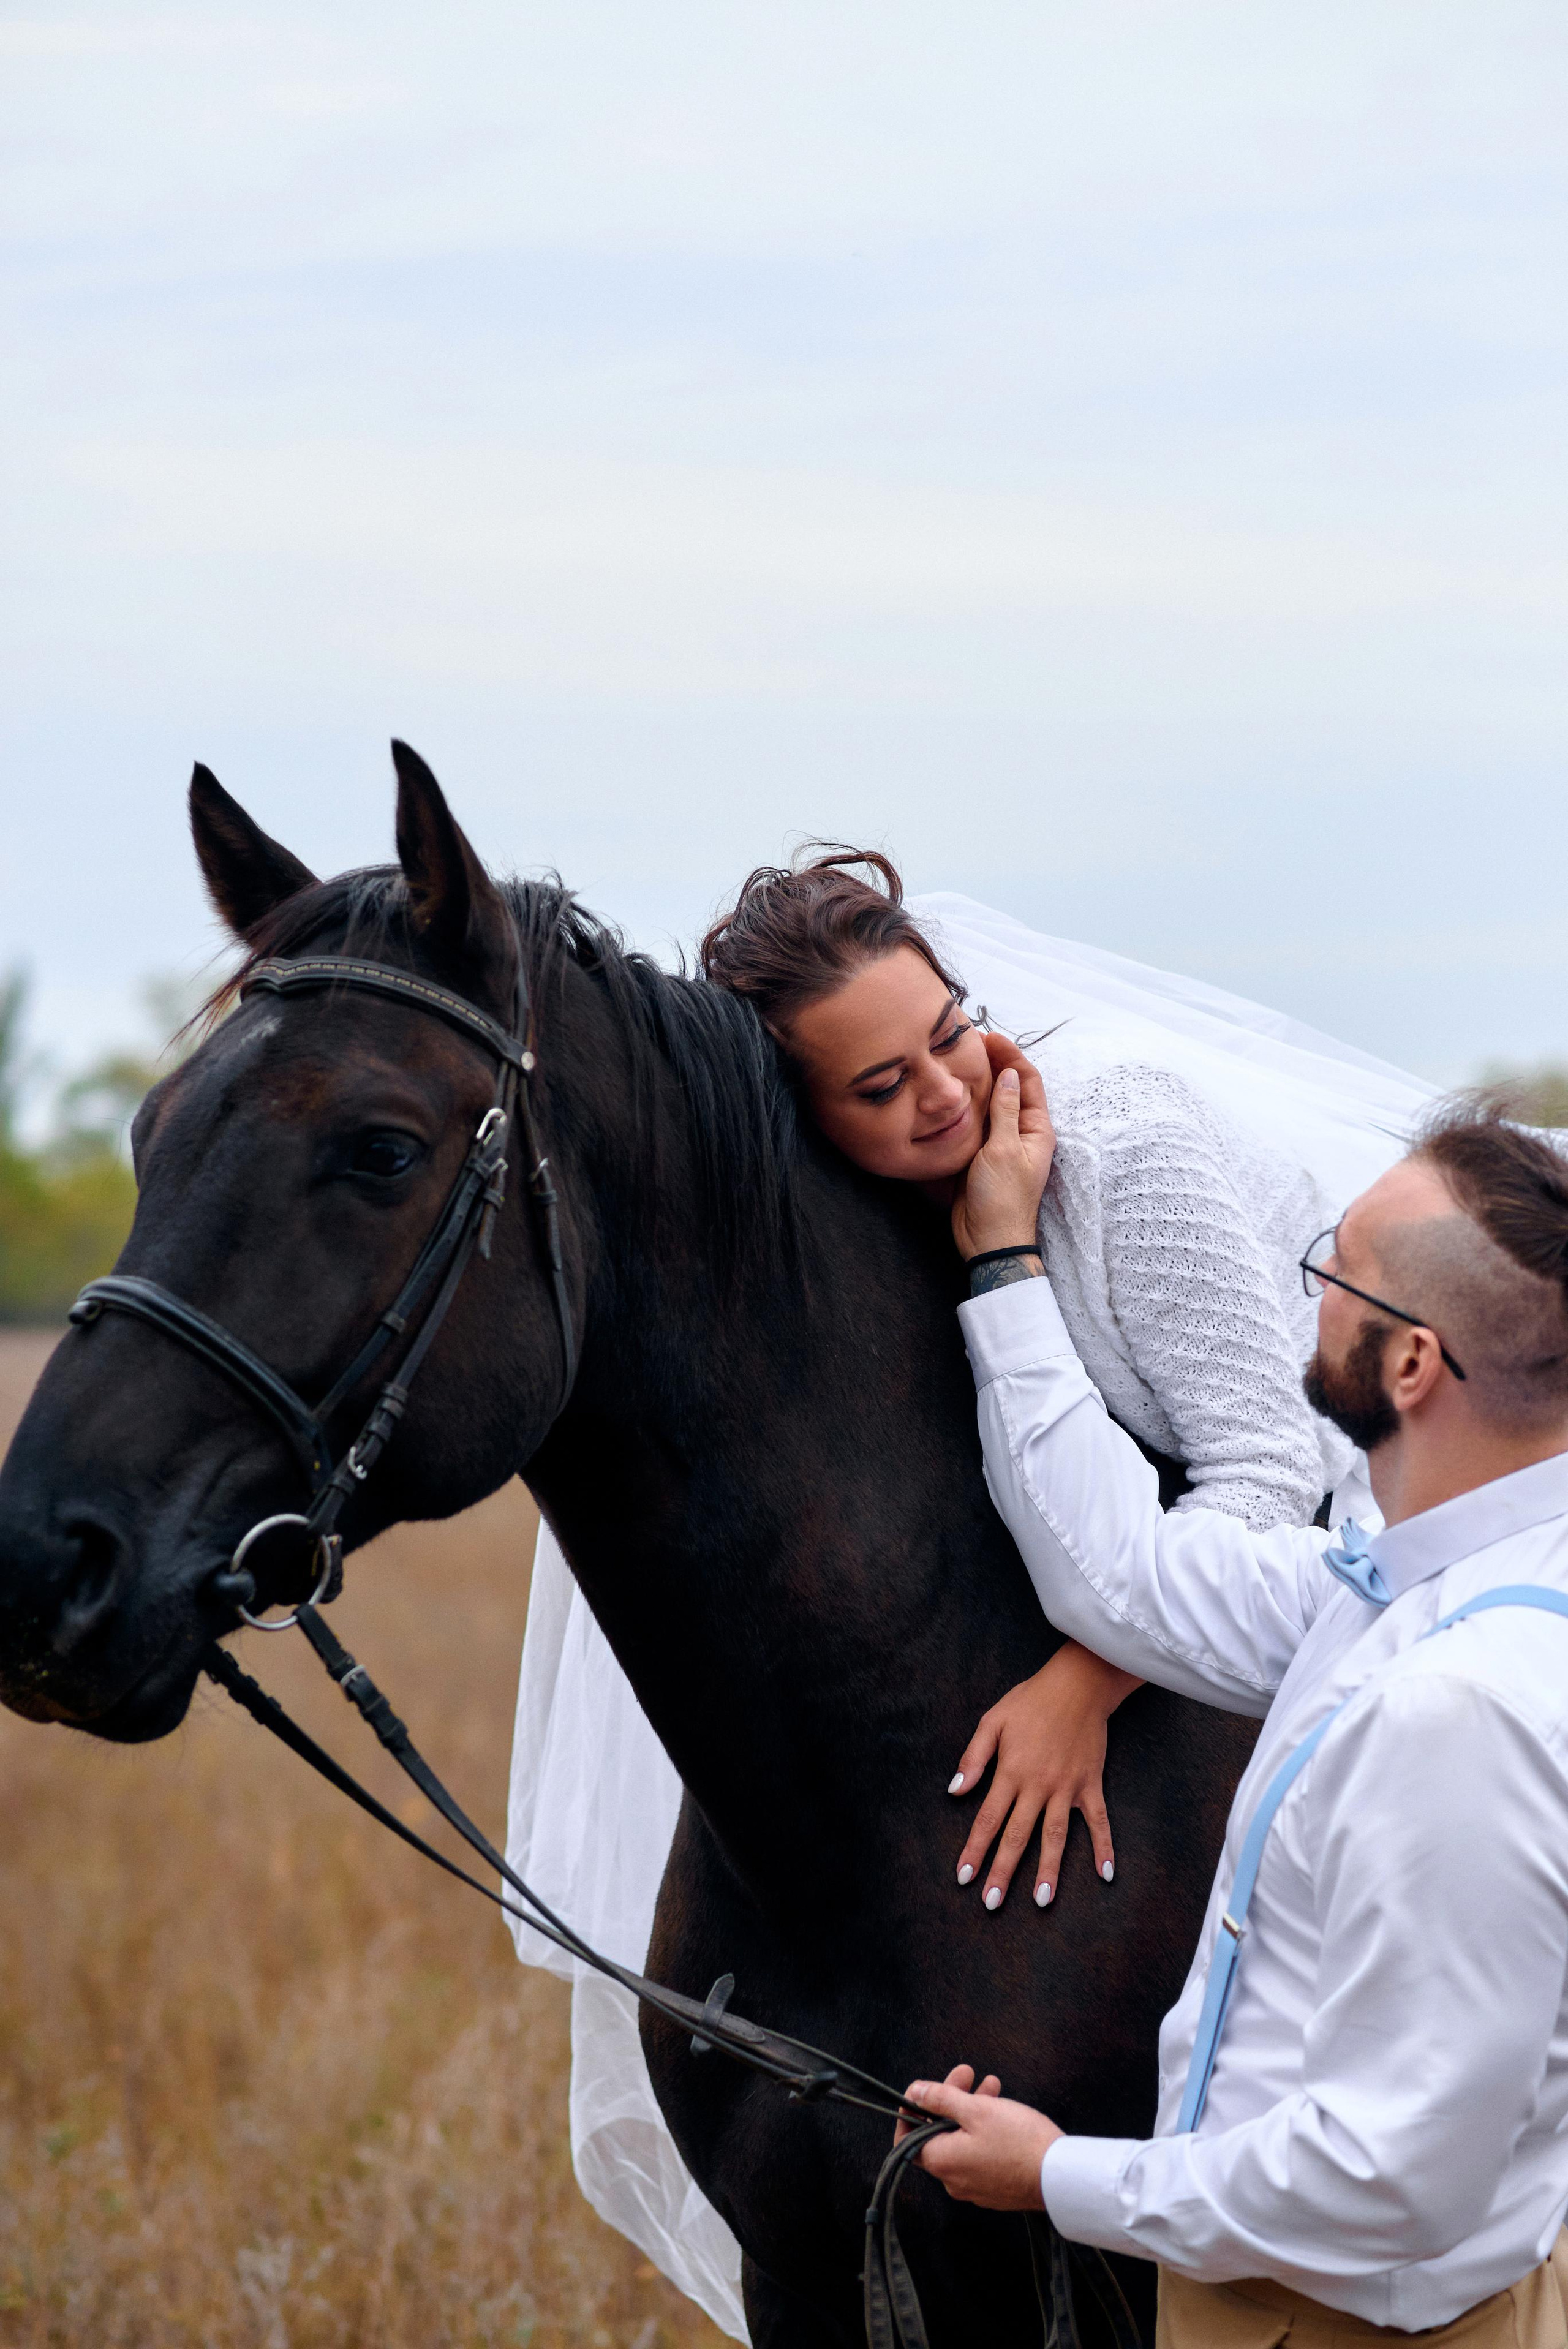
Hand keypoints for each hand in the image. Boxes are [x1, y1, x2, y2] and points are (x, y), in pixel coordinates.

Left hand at [898, 2069, 1060, 2209]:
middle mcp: (953, 2180)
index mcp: (942, 2163)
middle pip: (939, 2134)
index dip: (911, 2113)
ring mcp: (975, 2186)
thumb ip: (941, 2099)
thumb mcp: (977, 2110)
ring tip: (991, 2084)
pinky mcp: (996, 2187)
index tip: (922, 2091)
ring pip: (962, 2141)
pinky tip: (1000, 2108)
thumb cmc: (1018, 2141)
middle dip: (950, 2099)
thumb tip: (915, 2092)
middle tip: (967, 2073)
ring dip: (972, 2109)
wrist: (1060, 2177)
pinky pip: (979, 2154)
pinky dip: (984, 2129)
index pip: (907, 2140)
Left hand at [949, 1644, 1141, 1908]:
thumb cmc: (1030, 1701)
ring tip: (1041, 1900)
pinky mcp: (1091, 1784)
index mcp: (1011, 1771)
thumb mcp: (992, 1720)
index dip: (975, 1849)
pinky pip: (1098, 1821)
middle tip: (991, 1904)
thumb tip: (955, 1790)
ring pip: (1055, 1835)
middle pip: (1017, 1835)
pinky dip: (1103, 1847)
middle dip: (1003, 1871)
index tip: (964, 1878)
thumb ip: (973, 1757)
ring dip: (1049, 1869)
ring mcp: (1067, 1787)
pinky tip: (1105, 1874)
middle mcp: (1038, 1785)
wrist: (1078, 1686)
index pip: (987, 1819)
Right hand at [951, 1036, 1055, 1260]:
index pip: (1028, 1081)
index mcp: (1036, 1129)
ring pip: (991, 1104)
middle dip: (993, 1064)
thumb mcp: (1004, 1150)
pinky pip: (976, 1123)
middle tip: (969, 1043)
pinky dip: (966, 1106)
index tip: (990, 1037)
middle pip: (1010, 1089)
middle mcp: (1021, 1133)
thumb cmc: (1002, 1199)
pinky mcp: (982, 1155)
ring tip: (957, 1061)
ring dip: (978, 1082)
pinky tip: (950, 1095)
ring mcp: (1001, 1144)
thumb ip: (1005, 1111)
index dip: (1011, 1056)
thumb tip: (1009, 1074)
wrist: (989, 1240)